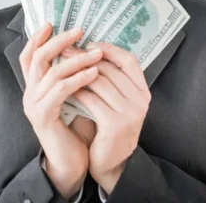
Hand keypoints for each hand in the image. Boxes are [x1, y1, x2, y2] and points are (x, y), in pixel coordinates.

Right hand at [20, 23, 102, 198]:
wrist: (70, 162)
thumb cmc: (74, 129)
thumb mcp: (71, 97)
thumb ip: (70, 77)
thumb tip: (84, 49)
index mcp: (34, 87)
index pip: (28, 56)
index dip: (37, 38)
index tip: (52, 22)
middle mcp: (29, 93)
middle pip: (38, 57)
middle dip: (59, 41)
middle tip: (80, 30)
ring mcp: (34, 105)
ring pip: (52, 71)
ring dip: (77, 59)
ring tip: (97, 53)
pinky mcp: (43, 116)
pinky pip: (60, 90)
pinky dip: (78, 78)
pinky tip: (94, 73)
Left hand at [72, 42, 150, 194]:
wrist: (111, 163)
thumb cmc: (109, 127)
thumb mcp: (117, 102)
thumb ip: (111, 80)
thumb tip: (87, 49)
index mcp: (143, 91)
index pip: (129, 60)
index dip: (109, 49)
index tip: (89, 44)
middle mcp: (141, 101)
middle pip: (111, 69)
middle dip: (86, 58)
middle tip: (66, 51)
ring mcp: (130, 113)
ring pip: (100, 82)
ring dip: (78, 73)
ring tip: (62, 67)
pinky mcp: (115, 125)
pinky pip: (91, 100)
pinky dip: (76, 91)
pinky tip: (64, 88)